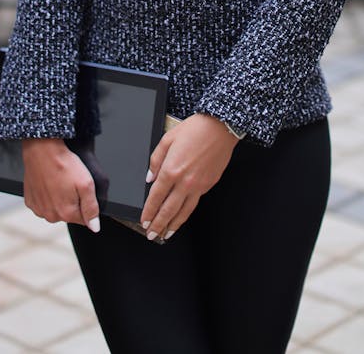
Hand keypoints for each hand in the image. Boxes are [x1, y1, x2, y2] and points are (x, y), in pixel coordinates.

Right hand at [21, 138, 100, 232]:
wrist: (42, 150)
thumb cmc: (64, 164)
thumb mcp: (86, 184)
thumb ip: (92, 208)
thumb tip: (95, 227)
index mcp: (66, 214)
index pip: (84, 219)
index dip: (86, 203)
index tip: (80, 189)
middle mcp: (51, 216)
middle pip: (69, 215)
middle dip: (72, 202)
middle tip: (70, 183)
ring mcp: (39, 209)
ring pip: (55, 210)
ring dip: (59, 199)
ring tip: (59, 181)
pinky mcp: (30, 201)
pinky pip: (43, 204)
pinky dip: (46, 196)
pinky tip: (48, 183)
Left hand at [140, 114, 238, 241]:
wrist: (220, 128)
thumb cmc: (194, 129)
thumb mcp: (167, 139)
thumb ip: (155, 160)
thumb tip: (149, 178)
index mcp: (171, 169)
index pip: (156, 197)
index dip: (149, 211)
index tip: (144, 221)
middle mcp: (184, 182)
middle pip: (168, 210)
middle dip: (158, 225)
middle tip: (151, 235)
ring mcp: (198, 185)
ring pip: (183, 212)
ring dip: (173, 225)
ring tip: (165, 235)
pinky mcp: (209, 185)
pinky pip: (195, 204)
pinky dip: (186, 214)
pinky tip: (182, 217)